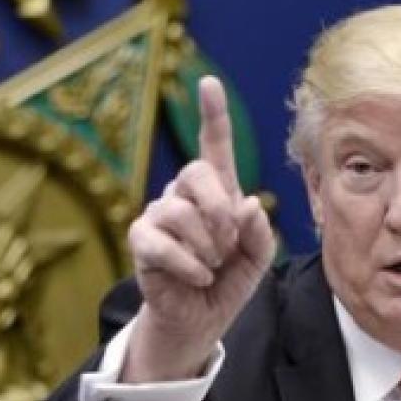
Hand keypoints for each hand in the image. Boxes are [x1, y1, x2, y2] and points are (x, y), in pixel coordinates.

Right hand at [123, 76, 275, 382]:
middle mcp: (183, 195)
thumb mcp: (257, 258)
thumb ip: (259, 231)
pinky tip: (199, 277)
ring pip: (180, 211)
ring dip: (207, 246)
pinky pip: (162, 242)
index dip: (212, 115)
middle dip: (220, 211)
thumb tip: (248, 203)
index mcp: (216, 192)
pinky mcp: (142, 242)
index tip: (209, 82)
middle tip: (228, 245)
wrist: (202, 318)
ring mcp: (158, 216)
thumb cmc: (228, 281)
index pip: (213, 146)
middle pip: (195, 173)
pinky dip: (190, 264)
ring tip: (212, 266)